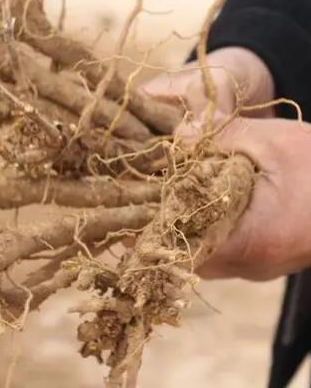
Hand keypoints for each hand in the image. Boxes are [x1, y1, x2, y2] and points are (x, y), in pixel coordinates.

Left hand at [141, 47, 310, 280]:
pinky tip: (194, 205)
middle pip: (185, 254)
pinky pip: (220, 251)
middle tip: (136, 199)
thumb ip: (222, 137)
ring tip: (159, 198)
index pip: (180, 246)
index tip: (126, 207)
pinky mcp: (262, 260)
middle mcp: (249, 265)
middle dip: (160, 227)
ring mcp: (257, 267)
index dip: (149, 226)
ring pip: (201, 255)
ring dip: (181, 228)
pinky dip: (203, 230)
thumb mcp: (274, 143)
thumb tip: (177, 133)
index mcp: (251, 241)